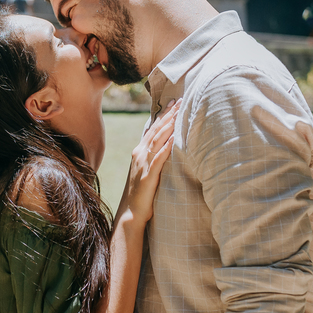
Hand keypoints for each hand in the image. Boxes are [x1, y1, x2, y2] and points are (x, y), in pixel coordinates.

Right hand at [118, 100, 178, 223]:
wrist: (132, 212)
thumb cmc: (142, 192)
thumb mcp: (147, 170)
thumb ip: (154, 157)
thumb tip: (166, 146)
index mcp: (140, 152)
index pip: (153, 128)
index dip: (163, 114)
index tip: (173, 102)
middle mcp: (140, 154)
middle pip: (156, 130)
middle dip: (168, 114)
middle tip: (180, 100)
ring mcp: (143, 164)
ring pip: (157, 140)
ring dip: (168, 126)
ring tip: (179, 113)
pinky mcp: (148, 175)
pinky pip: (158, 159)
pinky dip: (166, 148)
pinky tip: (173, 139)